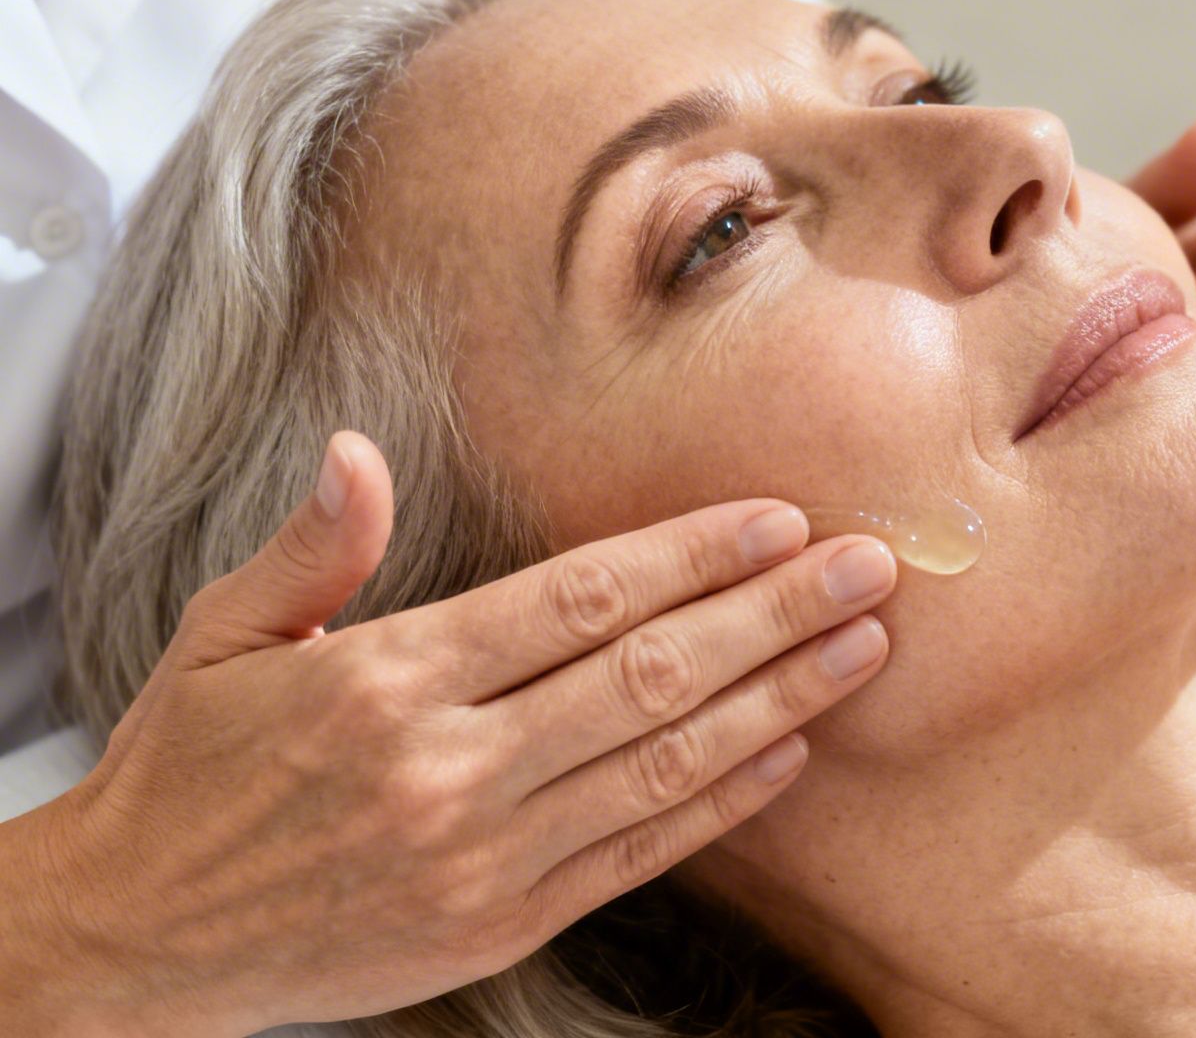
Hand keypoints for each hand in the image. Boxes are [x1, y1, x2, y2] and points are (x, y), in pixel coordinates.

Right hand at [0, 432, 895, 1036]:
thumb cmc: (187, 772)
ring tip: (860, 649)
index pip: (574, 601)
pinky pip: (638, 854)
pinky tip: (791, 753)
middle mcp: (447, 768)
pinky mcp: (501, 922)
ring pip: (663, 765)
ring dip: (777, 702)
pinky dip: (722, 805)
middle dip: (772, 614)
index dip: (688, 557)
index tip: (774, 519)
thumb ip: (311, 550)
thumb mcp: (220, 639)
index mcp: (386, 680)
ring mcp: (483, 855)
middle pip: (648, 675)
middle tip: (869, 569)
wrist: (136, 934)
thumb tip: (355, 452)